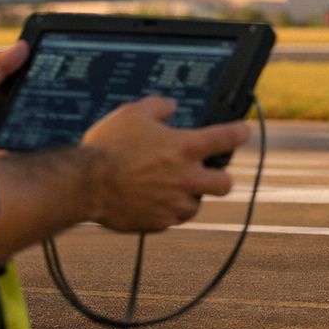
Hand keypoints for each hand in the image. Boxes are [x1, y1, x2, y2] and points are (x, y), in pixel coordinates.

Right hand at [83, 96, 250, 232]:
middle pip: (225, 184)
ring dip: (190, 197)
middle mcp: (185, 178)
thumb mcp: (132, 113)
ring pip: (197, 206)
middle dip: (221, 178)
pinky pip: (172, 219)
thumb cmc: (108, 146)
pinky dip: (166, 212)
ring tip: (172, 189)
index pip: (225, 138)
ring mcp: (173, 203)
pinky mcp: (159, 222)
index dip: (239, 133)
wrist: (85, 184)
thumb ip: (157, 106)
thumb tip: (170, 106)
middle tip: (208, 173)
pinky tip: (152, 202)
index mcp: (184, 148)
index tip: (243, 132)